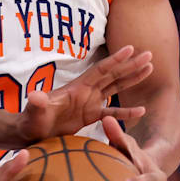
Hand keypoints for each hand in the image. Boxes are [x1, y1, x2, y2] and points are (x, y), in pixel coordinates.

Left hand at [16, 46, 152, 142]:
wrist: (29, 133)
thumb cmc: (31, 122)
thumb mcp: (34, 113)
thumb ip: (37, 105)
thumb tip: (35, 96)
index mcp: (77, 88)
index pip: (100, 70)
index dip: (115, 59)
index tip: (131, 47)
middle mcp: (86, 91)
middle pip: (113, 74)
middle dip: (131, 65)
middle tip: (150, 54)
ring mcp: (89, 103)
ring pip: (116, 87)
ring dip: (132, 79)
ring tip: (150, 69)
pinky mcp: (90, 116)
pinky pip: (113, 112)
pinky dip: (127, 112)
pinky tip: (142, 110)